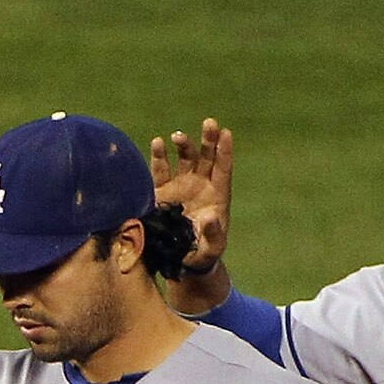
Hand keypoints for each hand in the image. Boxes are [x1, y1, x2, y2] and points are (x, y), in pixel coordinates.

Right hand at [148, 120, 234, 308]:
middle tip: (209, 123)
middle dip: (208, 139)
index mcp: (217, 194)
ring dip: (183, 144)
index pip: (223, 168)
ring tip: (177, 136)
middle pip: (207, 156)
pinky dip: (160, 157)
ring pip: (185, 158)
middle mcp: (200, 185)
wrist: (180, 259)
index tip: (226, 133)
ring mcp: (181, 186)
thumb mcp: (212, 248)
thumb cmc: (202, 253)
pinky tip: (158, 143)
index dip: (225, 151)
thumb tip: (211, 217)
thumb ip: (213, 233)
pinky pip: (161, 170)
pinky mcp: (163, 192)